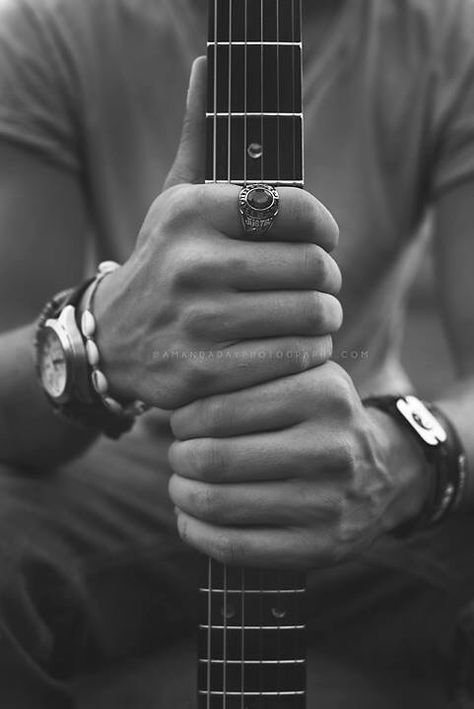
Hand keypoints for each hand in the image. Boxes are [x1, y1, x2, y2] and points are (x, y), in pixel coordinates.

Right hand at [92, 57, 340, 409]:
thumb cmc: (163, 262)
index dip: (325, 227)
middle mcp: (192, 264)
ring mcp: (197, 322)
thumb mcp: (172, 200)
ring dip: (325, 318)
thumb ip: (198, 139)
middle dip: (329, 278)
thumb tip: (205, 67)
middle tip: (323, 285)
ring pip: (309, 316)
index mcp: (192, 212)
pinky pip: (290, 359)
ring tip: (316, 316)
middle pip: (312, 268)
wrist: (112, 338)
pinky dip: (308, 353)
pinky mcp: (204, 372)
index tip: (324, 239)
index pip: (296, 210)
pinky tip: (299, 346)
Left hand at [168, 362, 430, 568]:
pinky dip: (196, 533)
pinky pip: (233, 548)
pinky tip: (189, 519)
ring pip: (218, 504)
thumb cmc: (323, 420)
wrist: (386, 473)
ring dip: (182, 494)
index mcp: (322, 394)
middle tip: (178, 454)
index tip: (182, 422)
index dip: (185, 419)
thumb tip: (175, 396)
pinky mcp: (320, 549)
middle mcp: (330, 447)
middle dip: (179, 457)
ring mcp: (327, 503)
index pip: (218, 408)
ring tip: (182, 485)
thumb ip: (251, 374)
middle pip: (213, 458)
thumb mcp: (304, 377)